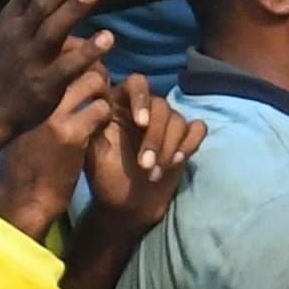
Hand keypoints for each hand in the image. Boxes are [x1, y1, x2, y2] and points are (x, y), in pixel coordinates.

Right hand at [0, 0, 108, 136]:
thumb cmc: (9, 64)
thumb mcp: (13, 29)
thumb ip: (34, 3)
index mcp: (12, 20)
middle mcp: (18, 37)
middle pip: (41, 3)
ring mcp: (30, 61)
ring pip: (52, 31)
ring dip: (74, 9)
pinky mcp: (44, 86)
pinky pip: (67, 68)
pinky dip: (87, 52)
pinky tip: (109, 38)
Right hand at [0, 67, 112, 242]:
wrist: (24, 200)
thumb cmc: (23, 166)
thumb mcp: (22, 128)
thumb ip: (36, 105)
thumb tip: (55, 84)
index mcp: (22, 95)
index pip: (51, 56)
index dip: (71, 56)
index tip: (81, 66)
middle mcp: (34, 99)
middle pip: (75, 61)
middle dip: (94, 69)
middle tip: (100, 85)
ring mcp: (52, 115)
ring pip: (93, 81)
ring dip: (104, 93)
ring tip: (103, 106)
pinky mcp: (71, 134)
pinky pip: (101, 110)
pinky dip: (106, 116)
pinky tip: (100, 128)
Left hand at [82, 74, 203, 236]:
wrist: (124, 205)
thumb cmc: (104, 176)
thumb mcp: (90, 150)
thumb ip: (93, 124)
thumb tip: (100, 104)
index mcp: (121, 104)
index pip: (136, 83)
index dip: (141, 97)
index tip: (141, 123)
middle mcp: (146, 108)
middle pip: (161, 105)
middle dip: (155, 137)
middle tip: (145, 165)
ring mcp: (167, 124)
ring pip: (179, 119)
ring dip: (169, 148)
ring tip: (154, 173)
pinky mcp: (184, 139)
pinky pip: (197, 129)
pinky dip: (190, 143)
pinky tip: (177, 161)